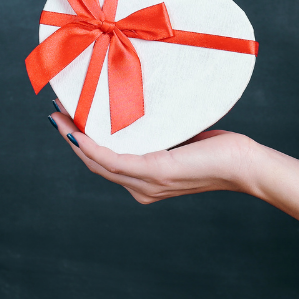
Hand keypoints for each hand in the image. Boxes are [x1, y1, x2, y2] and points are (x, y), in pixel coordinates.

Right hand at [48, 100, 258, 203]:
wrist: (243, 165)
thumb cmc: (219, 152)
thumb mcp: (181, 140)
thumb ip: (160, 134)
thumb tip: (145, 109)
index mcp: (145, 183)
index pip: (105, 164)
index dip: (81, 143)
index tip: (67, 118)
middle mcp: (141, 189)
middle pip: (94, 164)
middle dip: (70, 138)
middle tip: (54, 112)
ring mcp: (146, 184)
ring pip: (97, 163)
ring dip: (74, 139)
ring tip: (59, 116)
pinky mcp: (155, 172)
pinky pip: (113, 161)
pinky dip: (92, 147)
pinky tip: (78, 133)